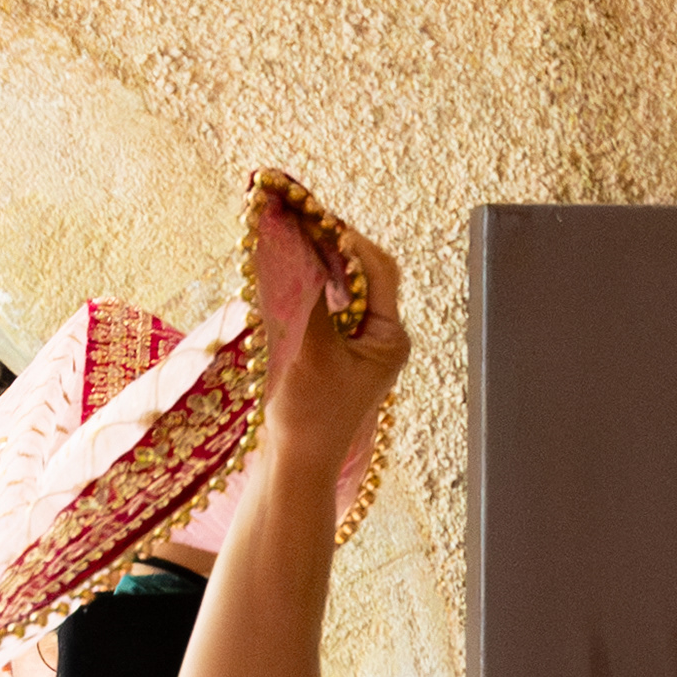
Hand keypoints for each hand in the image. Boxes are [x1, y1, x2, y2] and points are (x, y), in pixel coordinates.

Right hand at [253, 198, 409, 498]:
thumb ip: (305, 297)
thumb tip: (294, 246)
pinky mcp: (335, 350)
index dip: (349, 240)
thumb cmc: (307, 416)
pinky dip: (307, 282)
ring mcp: (358, 343)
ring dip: (316, 258)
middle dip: (330, 243)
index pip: (378, 271)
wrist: (296, 465)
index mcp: (390, 337)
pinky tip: (285, 264)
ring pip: (341, 286)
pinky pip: (325, 304)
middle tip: (298, 212)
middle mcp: (380, 336)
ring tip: (290, 228)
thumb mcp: (308, 351)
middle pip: (360, 273)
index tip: (318, 218)